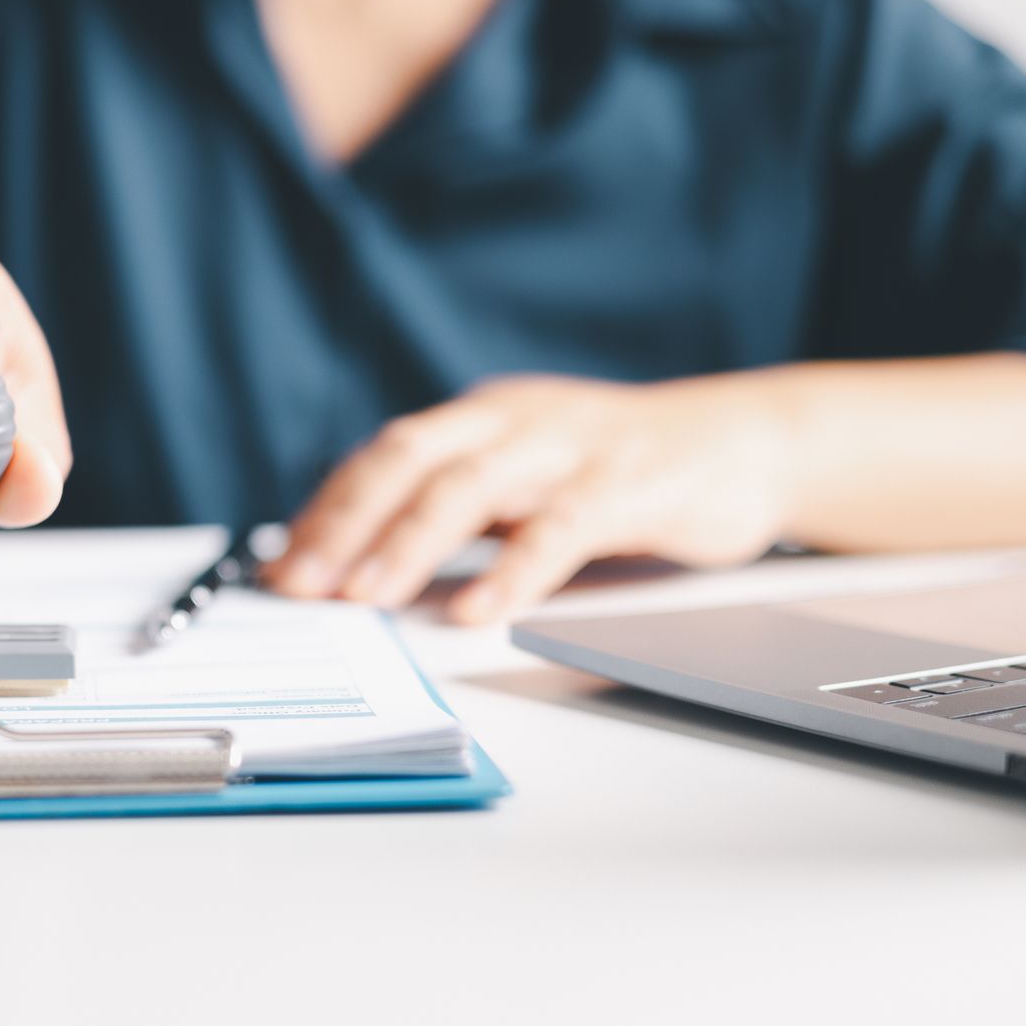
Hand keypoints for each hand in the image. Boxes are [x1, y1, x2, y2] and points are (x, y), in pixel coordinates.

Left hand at [261, 374, 798, 622]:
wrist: (746, 439)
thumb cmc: (620, 469)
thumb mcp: (526, 476)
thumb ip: (458, 508)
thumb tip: (359, 563)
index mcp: (482, 416)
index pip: (385, 455)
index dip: (329, 509)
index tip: (280, 567)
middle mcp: (515, 419)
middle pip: (410, 458)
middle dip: (347, 523)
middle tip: (300, 585)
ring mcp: (570, 447)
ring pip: (472, 486)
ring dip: (409, 543)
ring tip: (366, 596)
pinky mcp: (627, 484)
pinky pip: (560, 527)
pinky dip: (514, 570)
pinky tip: (478, 608)